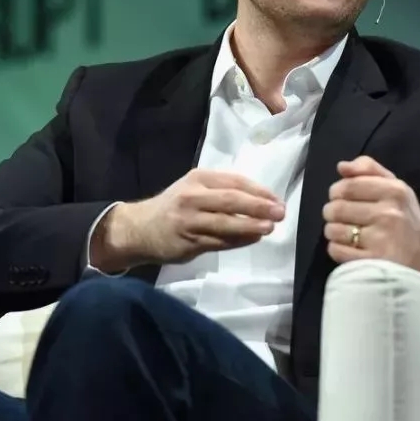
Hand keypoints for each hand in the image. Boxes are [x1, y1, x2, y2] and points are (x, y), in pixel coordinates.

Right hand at [99, 169, 284, 267]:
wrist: (139, 228)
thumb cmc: (174, 206)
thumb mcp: (194, 188)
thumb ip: (222, 191)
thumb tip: (261, 200)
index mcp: (198, 179)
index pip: (234, 181)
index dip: (259, 191)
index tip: (277, 199)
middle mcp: (192, 197)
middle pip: (231, 200)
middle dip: (259, 206)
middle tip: (280, 212)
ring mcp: (189, 220)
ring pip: (226, 223)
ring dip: (251, 226)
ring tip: (269, 227)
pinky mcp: (188, 242)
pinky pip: (219, 242)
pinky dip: (239, 241)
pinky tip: (253, 239)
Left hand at [323, 156, 419, 277]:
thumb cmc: (403, 215)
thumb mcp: (394, 186)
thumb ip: (368, 169)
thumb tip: (342, 166)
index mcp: (394, 191)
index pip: (348, 186)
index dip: (336, 191)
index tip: (339, 197)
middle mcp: (389, 214)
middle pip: (337, 208)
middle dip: (332, 212)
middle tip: (340, 216)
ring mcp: (381, 240)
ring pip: (333, 230)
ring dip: (333, 231)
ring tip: (345, 232)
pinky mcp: (372, 262)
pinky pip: (336, 250)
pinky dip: (337, 248)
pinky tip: (350, 247)